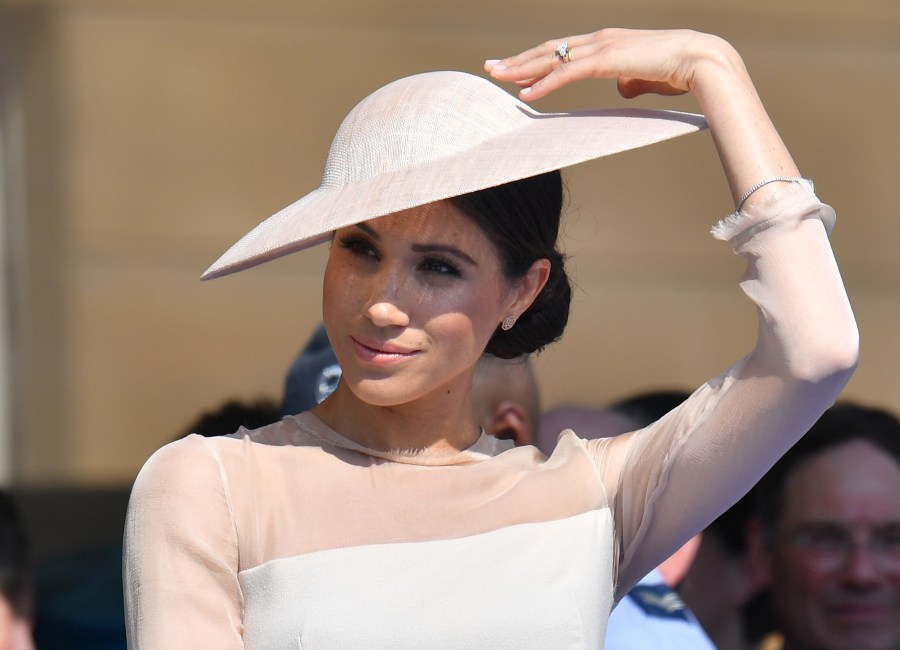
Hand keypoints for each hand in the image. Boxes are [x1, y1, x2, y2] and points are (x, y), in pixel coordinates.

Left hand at [484, 28, 733, 101]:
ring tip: (497, 77)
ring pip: (551, 57)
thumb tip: (621, 90)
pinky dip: (544, 84)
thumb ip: (629, 81)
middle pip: (548, 49)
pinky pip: (566, 73)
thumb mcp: (645, 78)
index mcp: (606, 42)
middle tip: (491, 67)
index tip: (514, 68)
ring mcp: (601, 47)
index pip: (562, 50)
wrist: (700, 61)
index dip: (536, 59)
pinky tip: (525, 94)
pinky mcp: (606, 60)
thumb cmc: (678, 70)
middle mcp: (599, 40)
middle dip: (517, 59)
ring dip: (521, 69)